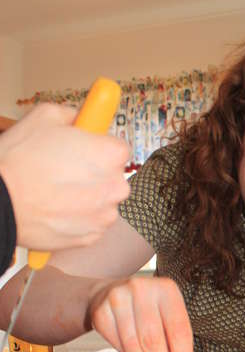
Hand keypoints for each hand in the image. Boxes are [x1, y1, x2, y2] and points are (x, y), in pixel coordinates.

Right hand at [0, 102, 130, 249]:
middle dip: (94, 173)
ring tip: (55, 191)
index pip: (118, 148)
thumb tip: (80, 118)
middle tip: (64, 170)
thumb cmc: (19, 161)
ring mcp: (105, 215)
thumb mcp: (44, 116)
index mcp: (111, 154)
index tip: (84, 149)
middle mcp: (116, 187)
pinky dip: (78, 218)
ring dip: (86, 197)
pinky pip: (91, 223)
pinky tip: (56, 209)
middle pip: (112, 177)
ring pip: (102, 202)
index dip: (98, 147)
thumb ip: (72, 115)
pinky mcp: (92, 237)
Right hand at [89, 276, 194, 351]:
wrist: (107, 294)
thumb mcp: (166, 314)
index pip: (179, 330)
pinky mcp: (101, 313)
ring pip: (134, 345)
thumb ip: (175, 340)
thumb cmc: (146, 308)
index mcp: (166, 289)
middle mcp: (142, 289)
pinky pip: (118, 345)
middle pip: (154, 339)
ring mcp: (118, 299)